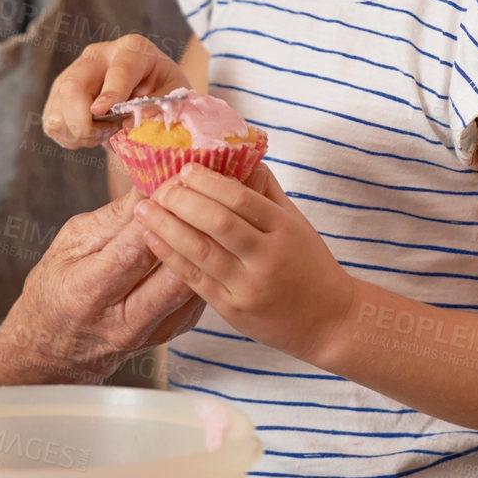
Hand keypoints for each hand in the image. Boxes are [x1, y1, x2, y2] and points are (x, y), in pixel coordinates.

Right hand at [0, 186, 205, 385]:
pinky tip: (206, 237)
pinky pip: (196, 296)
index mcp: (88, 293)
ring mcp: (151, 333)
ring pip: (192, 286)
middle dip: (191, 228)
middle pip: (173, 274)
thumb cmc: (57, 286)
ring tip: (209, 210)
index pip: (134, 250)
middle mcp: (122, 321)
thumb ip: (113, 218)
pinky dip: (204, 264)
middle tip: (201, 192)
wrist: (54, 347)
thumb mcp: (71, 243)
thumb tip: (149, 185)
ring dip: (204, 245)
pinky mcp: (171, 334)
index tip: (173, 179)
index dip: (158, 213)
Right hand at [42, 35, 191, 149]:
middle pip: (73, 86)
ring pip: (58, 108)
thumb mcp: (174, 97)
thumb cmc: (163, 91)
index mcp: (132, 50)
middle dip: (82, 121)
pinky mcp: (59, 91)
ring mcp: (74, 71)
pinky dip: (68, 137)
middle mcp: (98, 55)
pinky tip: (90, 134)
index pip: (118, 69)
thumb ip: (160, 109)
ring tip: (102, 134)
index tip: (102, 112)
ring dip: (77, 132)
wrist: (148, 89)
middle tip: (102, 137)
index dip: (111, 92)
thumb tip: (131, 122)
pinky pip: (52, 121)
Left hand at [133, 162, 354, 367]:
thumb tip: (235, 155)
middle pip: (217, 223)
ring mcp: (250, 287)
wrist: (333, 323)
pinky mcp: (234, 311)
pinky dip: (171, 257)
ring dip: (167, 226)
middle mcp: (268, 258)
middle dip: (182, 201)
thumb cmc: (312, 266)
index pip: (242, 199)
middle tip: (160, 187)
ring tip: (144, 209)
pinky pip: (195, 281)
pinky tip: (153, 239)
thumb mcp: (297, 222)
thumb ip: (266, 191)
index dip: (209, 181)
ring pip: (201, 251)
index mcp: (285, 229)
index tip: (185, 168)